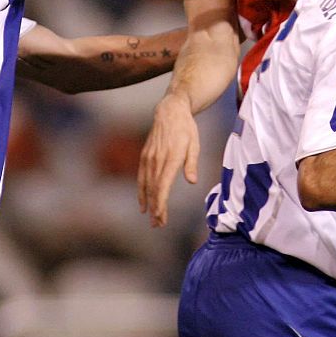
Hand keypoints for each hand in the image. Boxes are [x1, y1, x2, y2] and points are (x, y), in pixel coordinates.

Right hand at [138, 94, 199, 226]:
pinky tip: (143, 203)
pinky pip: (141, 177)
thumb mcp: (194, 143)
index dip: (161, 203)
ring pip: (146, 185)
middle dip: (156, 208)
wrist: (170, 111)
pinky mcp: (145, 156)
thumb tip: (192, 181)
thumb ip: (192, 162)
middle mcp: (157, 159)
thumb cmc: (186, 129)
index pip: (163, 185)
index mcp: (171, 157)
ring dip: (149, 203)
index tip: (161, 216)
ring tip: (152, 219)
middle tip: (158, 225)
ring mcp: (149, 157)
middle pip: (154, 189)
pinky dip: (141, 191)